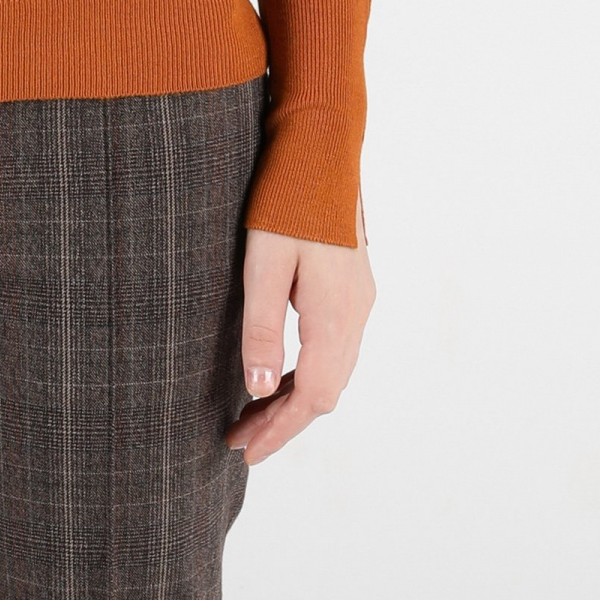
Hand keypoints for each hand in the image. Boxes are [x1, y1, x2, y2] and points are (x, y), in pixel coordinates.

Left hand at [227, 196, 374, 466]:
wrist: (323, 147)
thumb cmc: (286, 200)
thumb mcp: (263, 263)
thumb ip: (261, 328)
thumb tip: (257, 391)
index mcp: (336, 316)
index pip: (312, 398)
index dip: (279, 431)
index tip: (245, 452)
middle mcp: (357, 314)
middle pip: (325, 392)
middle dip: (283, 422)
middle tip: (239, 440)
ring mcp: (360, 300)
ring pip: (333, 372)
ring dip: (294, 398)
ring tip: (252, 414)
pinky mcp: (354, 286)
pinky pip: (335, 348)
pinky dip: (307, 371)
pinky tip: (279, 371)